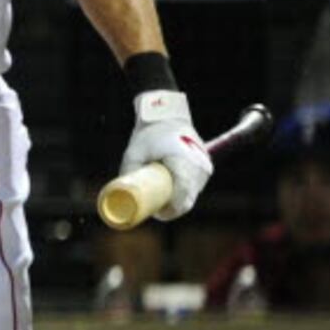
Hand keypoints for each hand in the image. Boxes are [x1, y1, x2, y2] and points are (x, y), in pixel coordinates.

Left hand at [118, 90, 211, 220]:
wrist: (168, 116)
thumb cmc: (149, 134)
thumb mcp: (133, 153)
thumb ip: (129, 174)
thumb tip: (123, 198)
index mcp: (183, 161)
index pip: (182, 193)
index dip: (172, 208)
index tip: (158, 213)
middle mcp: (198, 166)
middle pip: (187, 198)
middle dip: (172, 208)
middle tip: (154, 210)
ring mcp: (204, 168)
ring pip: (191, 194)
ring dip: (178, 200)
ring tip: (160, 198)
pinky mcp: (205, 168)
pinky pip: (194, 188)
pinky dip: (183, 193)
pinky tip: (171, 193)